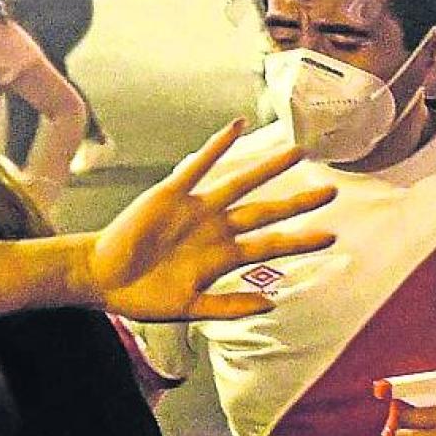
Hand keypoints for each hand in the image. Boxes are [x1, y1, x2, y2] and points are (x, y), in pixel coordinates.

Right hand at [83, 119, 335, 320]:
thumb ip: (229, 307)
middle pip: (265, 211)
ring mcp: (196, 209)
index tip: (331, 236)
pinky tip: (237, 127)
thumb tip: (272, 303)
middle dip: (297, 203)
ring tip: (297, 154)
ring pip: (240, 184)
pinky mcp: (171, 193)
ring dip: (268, 169)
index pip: (270, 245)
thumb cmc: (144, 296)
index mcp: (222, 256)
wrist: (103, 278)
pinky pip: (199, 165)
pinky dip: (218, 146)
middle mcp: (215, 228)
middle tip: (332, 191)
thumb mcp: (191, 308)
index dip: (300, 240)